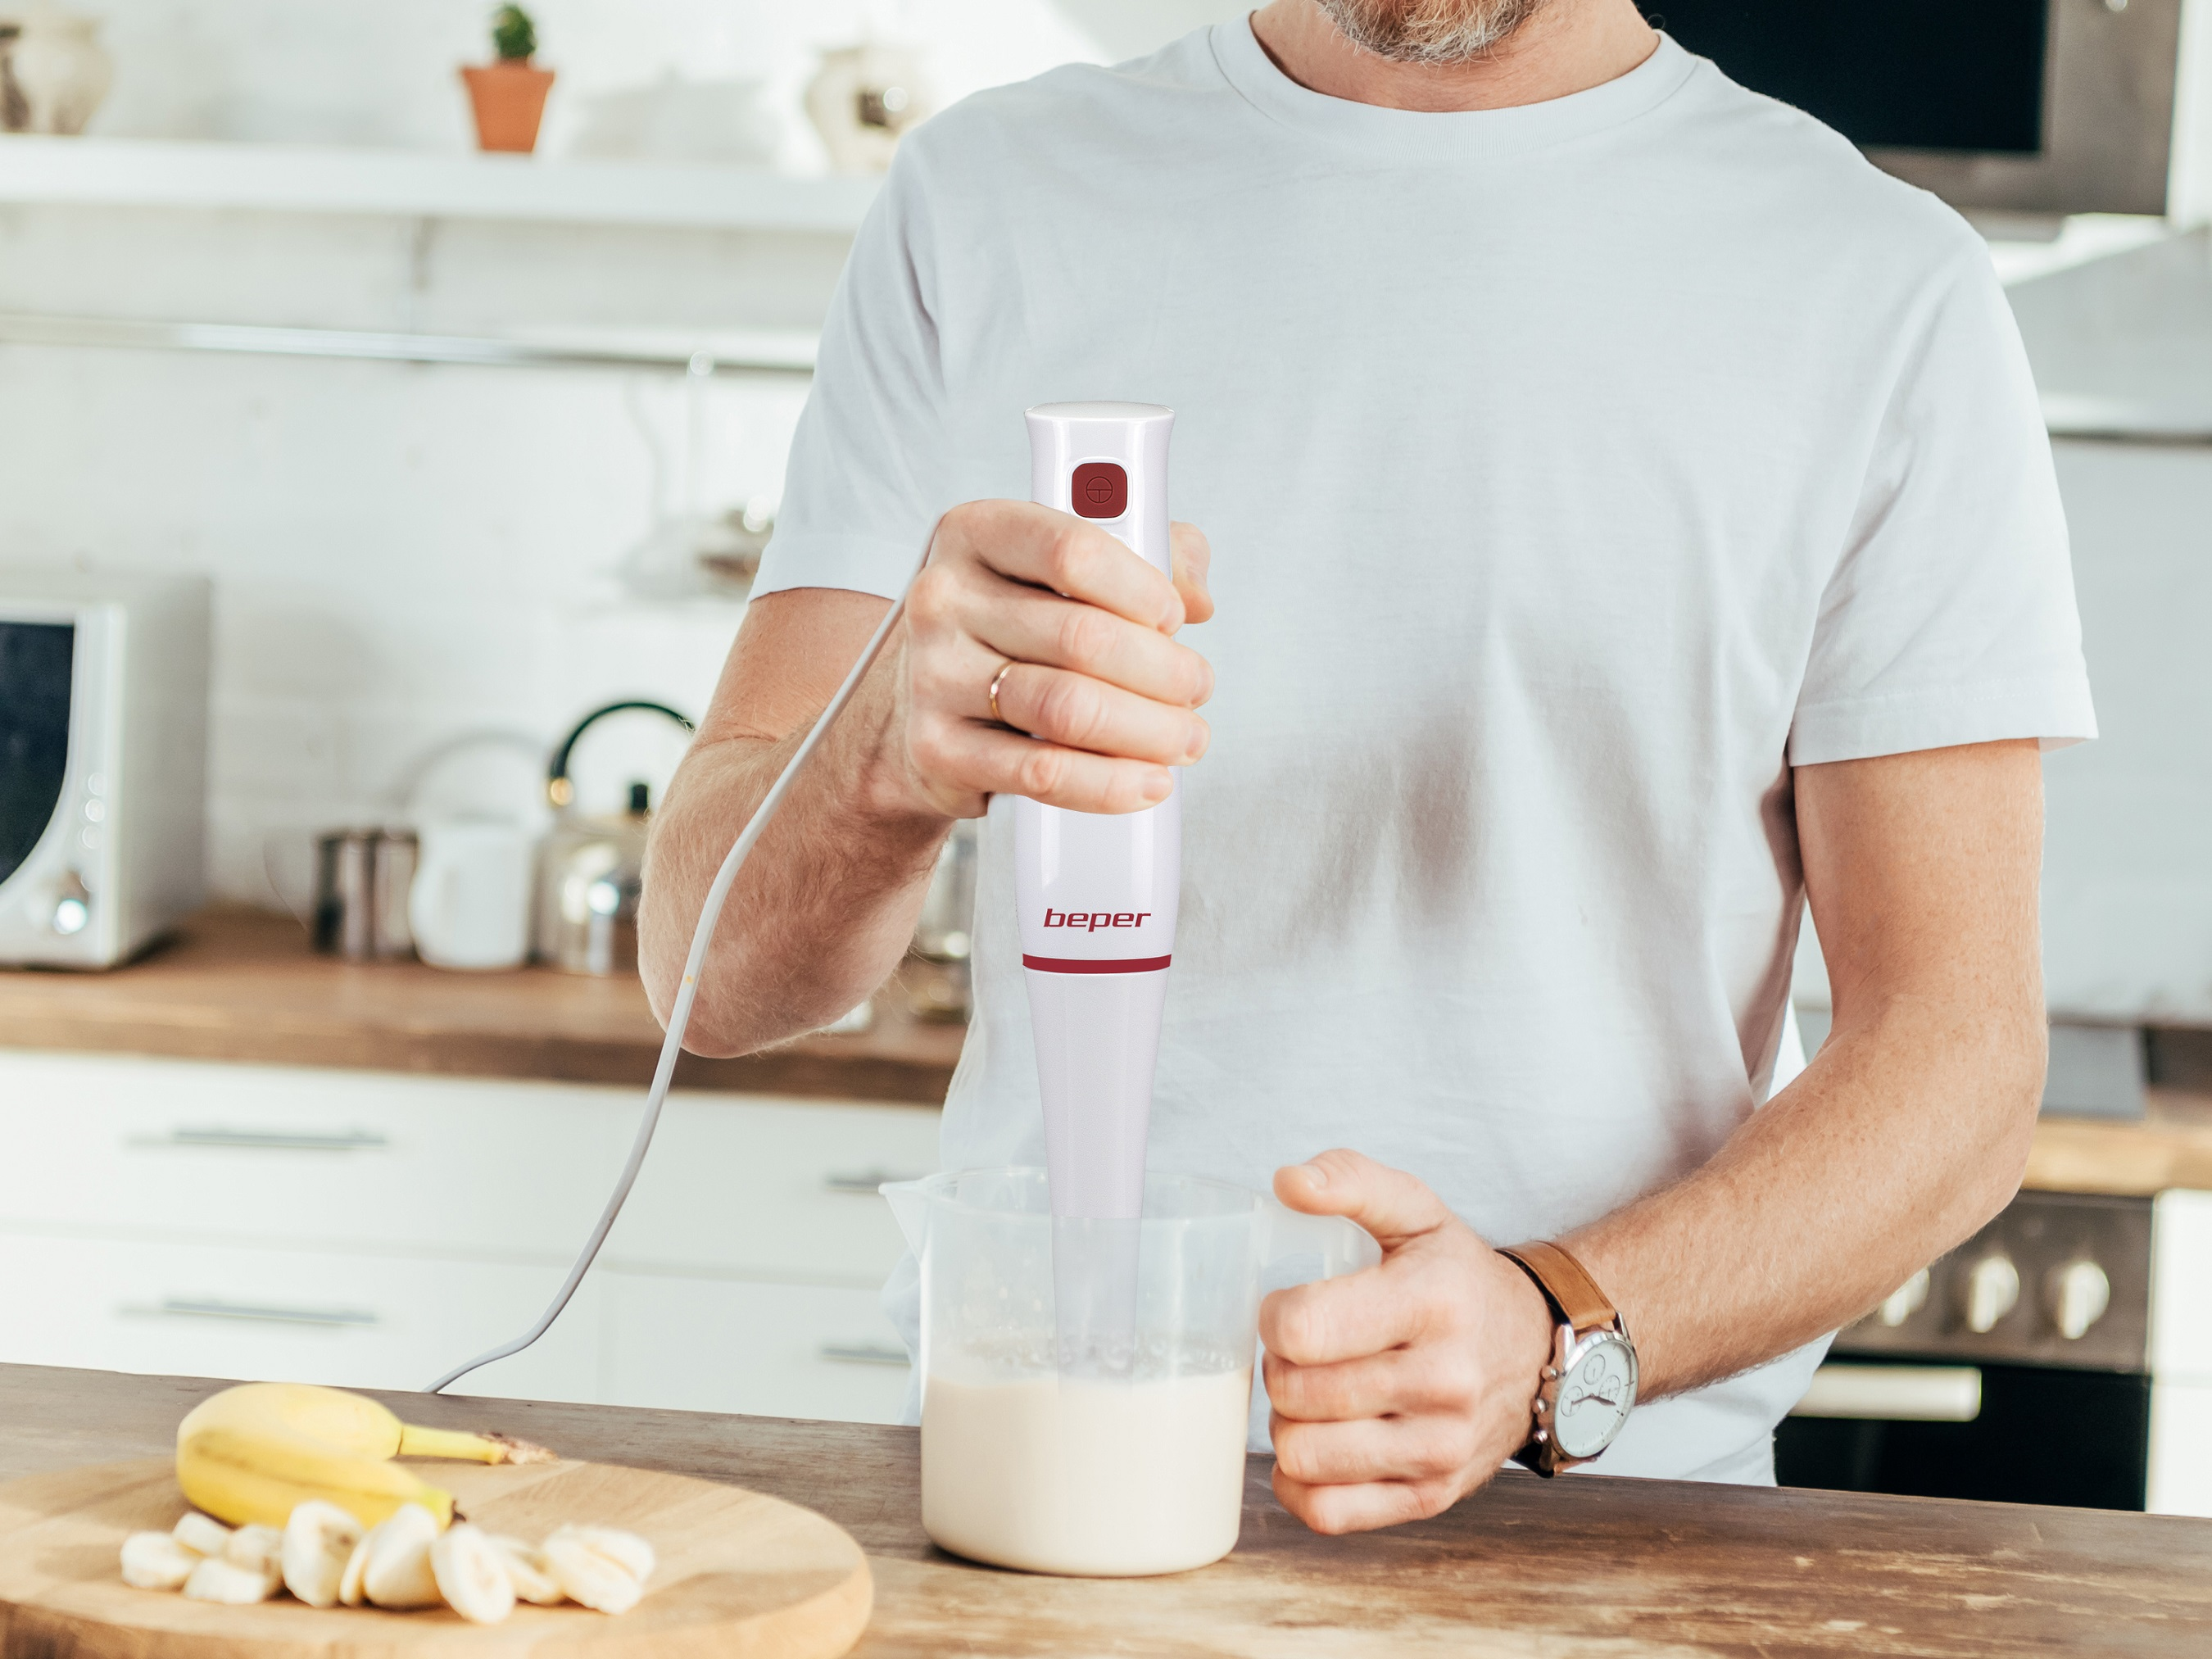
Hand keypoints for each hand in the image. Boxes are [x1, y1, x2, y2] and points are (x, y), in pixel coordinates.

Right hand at [888, 500, 1213, 818]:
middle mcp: (943, 599)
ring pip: (1068, 709)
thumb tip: (1194, 594)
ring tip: (1184, 738)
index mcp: (977, 534)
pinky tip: (1147, 781)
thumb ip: (1144, 550)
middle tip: (1196, 688)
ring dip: (1148, 730)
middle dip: (1164, 672)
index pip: (1073, 552)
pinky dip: (1108, 783)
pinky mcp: (937, 749)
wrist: (917, 699)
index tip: (1175, 617)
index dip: (1142, 588)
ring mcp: (933, 676)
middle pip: (1083, 638)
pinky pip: (1041, 772)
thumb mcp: (1062, 568)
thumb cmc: (1007, 626)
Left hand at [1261, 1149, 1556, 1532]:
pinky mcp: (1432, 1496)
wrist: (1538, 1350)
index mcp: (1432, 1301)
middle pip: (1294, 1395)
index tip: (1291, 1308)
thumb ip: (1350, 1180)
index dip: (1274, 1317)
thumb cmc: (1457, 1278)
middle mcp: (1445, 1380)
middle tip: (1306, 1353)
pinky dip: (1301, 1484)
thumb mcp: (1416, 1211)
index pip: (1303, 1329)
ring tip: (1315, 1396)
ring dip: (1289, 1424)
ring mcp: (1441, 1447)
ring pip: (1303, 1456)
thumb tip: (1288, 1181)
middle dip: (1280, 1368)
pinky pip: (1327, 1513)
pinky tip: (1317, 1444)